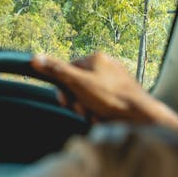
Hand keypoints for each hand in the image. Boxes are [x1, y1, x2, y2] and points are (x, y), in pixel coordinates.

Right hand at [31, 52, 177, 127]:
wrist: (141, 117)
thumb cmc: (111, 98)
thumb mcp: (78, 83)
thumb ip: (57, 71)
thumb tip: (35, 58)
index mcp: (97, 59)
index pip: (69, 70)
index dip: (65, 88)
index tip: (67, 100)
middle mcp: (107, 67)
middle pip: (79, 85)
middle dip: (78, 101)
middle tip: (84, 110)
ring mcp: (116, 82)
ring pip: (90, 97)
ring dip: (89, 110)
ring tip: (98, 115)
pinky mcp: (122, 96)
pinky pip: (103, 105)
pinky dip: (101, 113)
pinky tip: (107, 118)